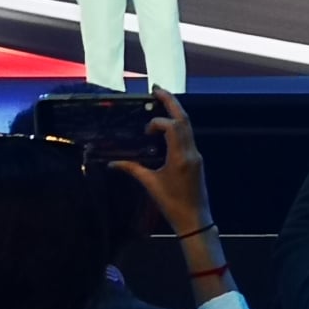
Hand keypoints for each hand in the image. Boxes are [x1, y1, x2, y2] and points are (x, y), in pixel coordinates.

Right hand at [109, 88, 210, 235]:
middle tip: (157, 89)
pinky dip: (177, 126)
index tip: (145, 131)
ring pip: (188, 126)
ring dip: (175, 112)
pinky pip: (187, 136)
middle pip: (184, 119)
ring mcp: (195, 155)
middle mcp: (191, 152)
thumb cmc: (172, 204)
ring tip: (161, 101)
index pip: (173, 127)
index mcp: (181, 157)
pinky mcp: (196, 159)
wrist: (195, 219)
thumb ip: (133, 169)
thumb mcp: (151, 185)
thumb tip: (113, 162)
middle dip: (171, 102)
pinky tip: (166, 125)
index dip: (158, 123)